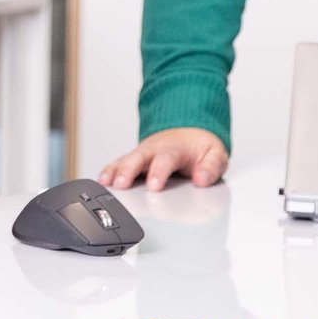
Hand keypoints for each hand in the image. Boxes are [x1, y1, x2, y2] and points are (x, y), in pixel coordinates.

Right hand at [98, 126, 229, 190]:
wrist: (189, 132)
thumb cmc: (200, 148)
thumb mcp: (215, 155)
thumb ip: (211, 167)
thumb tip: (202, 179)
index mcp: (174, 149)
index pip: (165, 160)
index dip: (158, 173)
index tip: (154, 186)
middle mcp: (153, 150)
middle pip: (137, 158)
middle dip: (128, 171)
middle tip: (121, 183)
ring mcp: (141, 154)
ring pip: (124, 160)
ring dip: (114, 171)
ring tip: (106, 183)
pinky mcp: (134, 160)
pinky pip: (118, 164)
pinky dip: (108, 171)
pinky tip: (102, 181)